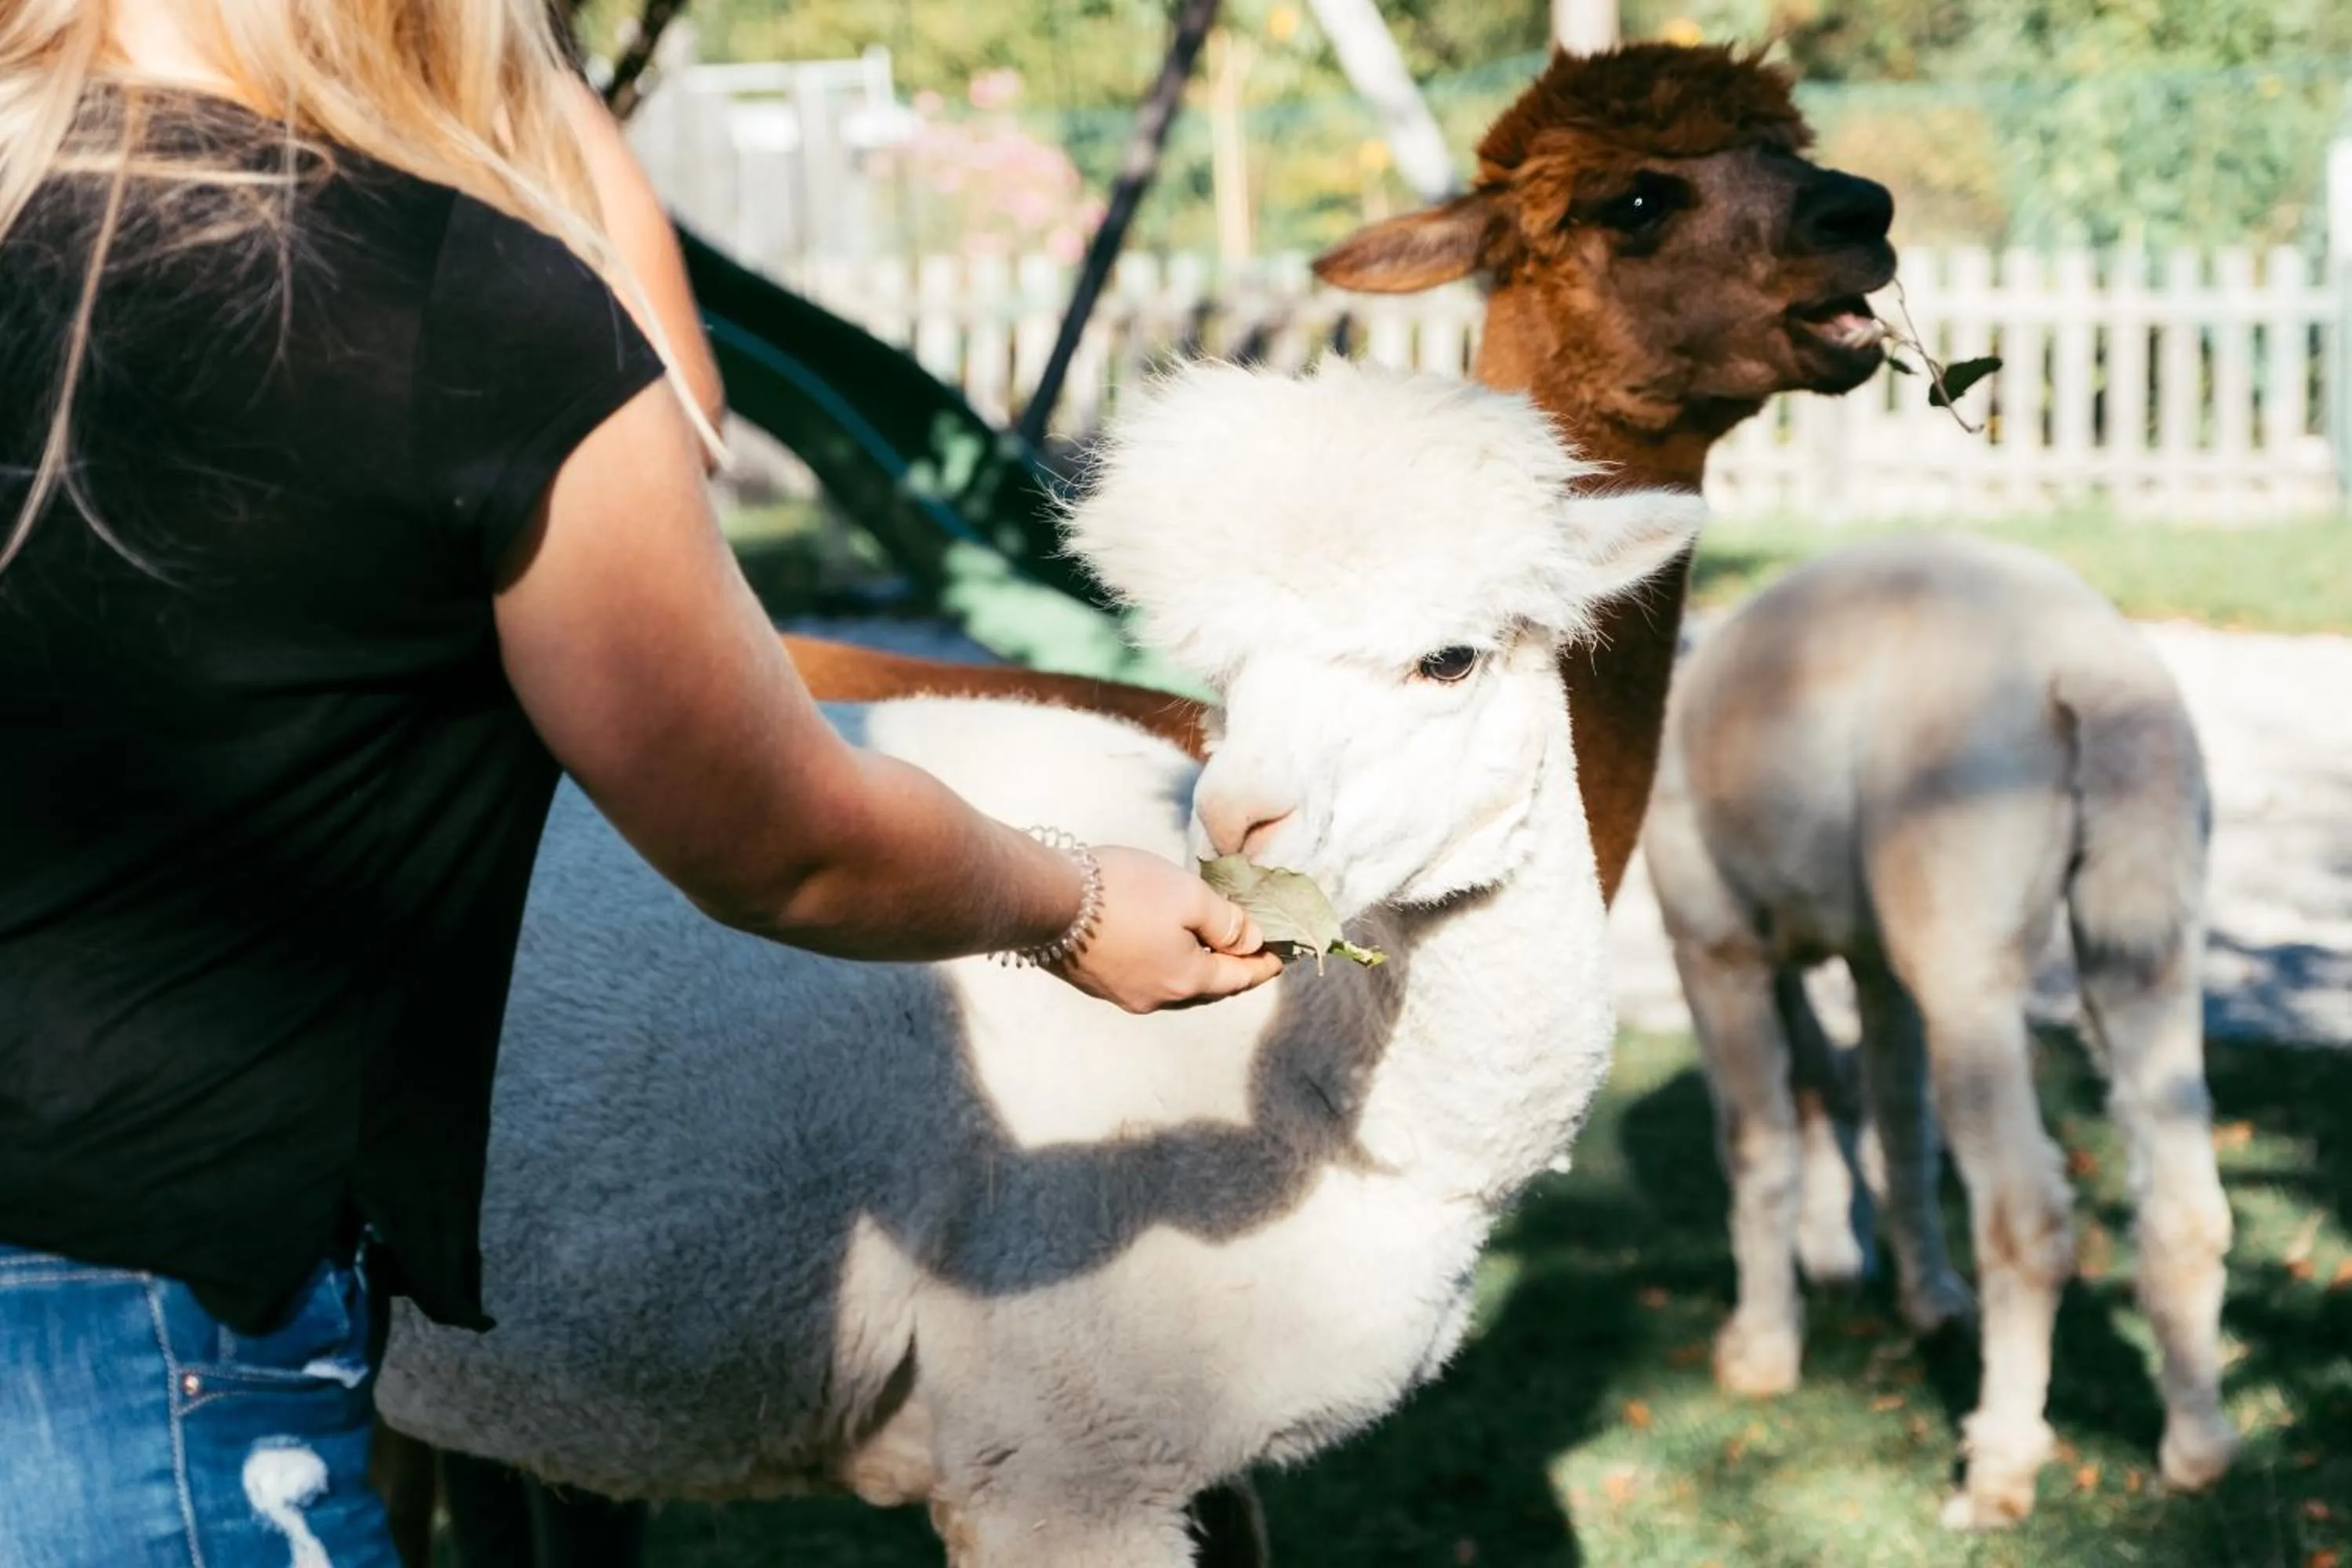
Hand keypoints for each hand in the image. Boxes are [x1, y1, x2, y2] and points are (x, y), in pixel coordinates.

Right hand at [1054, 846, 1285, 1013]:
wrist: (1044, 901)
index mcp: (1186, 980)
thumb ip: (1227, 921)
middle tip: (1250, 949)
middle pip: (1208, 987)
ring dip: (1196, 967)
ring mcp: (1122, 995)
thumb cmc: (1123, 892)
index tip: (1282, 955)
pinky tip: (1161, 943)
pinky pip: (1145, 977)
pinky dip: (1165, 963)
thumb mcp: (1188, 895)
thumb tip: (1252, 941)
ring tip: (1209, 944)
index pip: (1239, 977)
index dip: (1264, 964)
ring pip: (1175, 985)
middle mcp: (1156, 998)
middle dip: (1231, 969)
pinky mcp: (1096, 983)